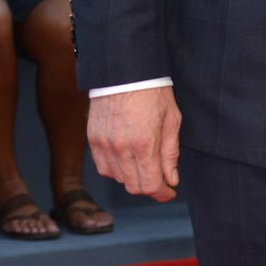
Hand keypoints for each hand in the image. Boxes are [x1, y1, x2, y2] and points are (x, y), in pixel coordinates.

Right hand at [88, 85, 180, 200]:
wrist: (125, 71)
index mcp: (144, 145)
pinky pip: (102, 167)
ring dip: (132, 177)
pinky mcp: (93, 139)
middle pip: (134, 186)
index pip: (151, 186)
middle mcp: (121, 149)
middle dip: (149, 186)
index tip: (169, 191)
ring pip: (117, 179)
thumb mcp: (172, 121)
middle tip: (159, 178)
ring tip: (143, 163)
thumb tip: (171, 179)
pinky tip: (125, 158)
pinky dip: (115, 169)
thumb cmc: (153, 92)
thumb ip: (170, 154)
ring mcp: (104, 145)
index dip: (162, 194)